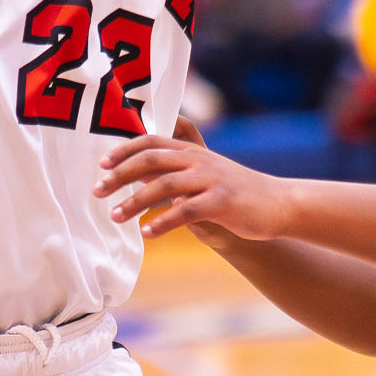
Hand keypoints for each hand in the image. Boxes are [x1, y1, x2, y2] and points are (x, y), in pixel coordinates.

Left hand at [95, 131, 291, 240]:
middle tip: (97, 190)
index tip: (101, 164)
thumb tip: (137, 175)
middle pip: (151, 160)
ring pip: (164, 185)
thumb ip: (174, 172)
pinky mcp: (222, 202)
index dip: (124, 151)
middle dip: (120, 175)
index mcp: (193, 151)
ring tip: (115, 216)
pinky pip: (186, 211)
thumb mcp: (205, 175)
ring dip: (135, 202)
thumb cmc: (235, 193)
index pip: (152, 142)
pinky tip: (147, 233)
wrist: (279, 204)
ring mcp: (211, 179)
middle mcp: (199, 160)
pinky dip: (163, 222)